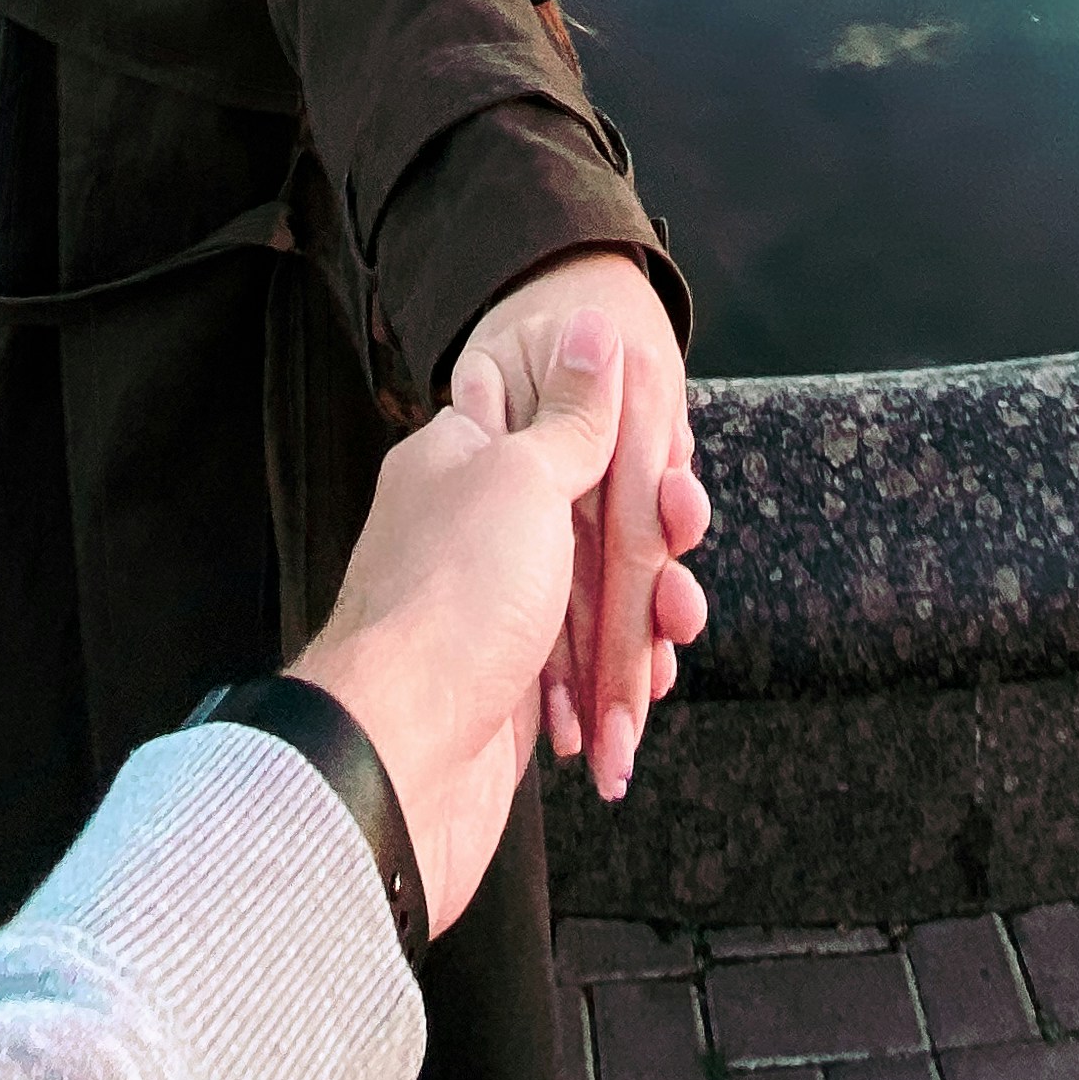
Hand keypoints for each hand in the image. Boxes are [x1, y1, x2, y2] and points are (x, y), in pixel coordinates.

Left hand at [452, 249, 709, 806]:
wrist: (401, 755)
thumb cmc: (451, 601)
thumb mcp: (523, 477)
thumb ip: (571, 413)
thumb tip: (590, 324)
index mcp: (460, 461)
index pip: (558, 428)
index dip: (625, 451)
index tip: (672, 474)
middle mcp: (469, 530)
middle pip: (586, 524)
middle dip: (648, 556)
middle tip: (677, 575)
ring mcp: (485, 612)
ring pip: (589, 606)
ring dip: (640, 629)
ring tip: (670, 643)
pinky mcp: (503, 687)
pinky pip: (575, 676)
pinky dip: (610, 687)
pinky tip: (634, 702)